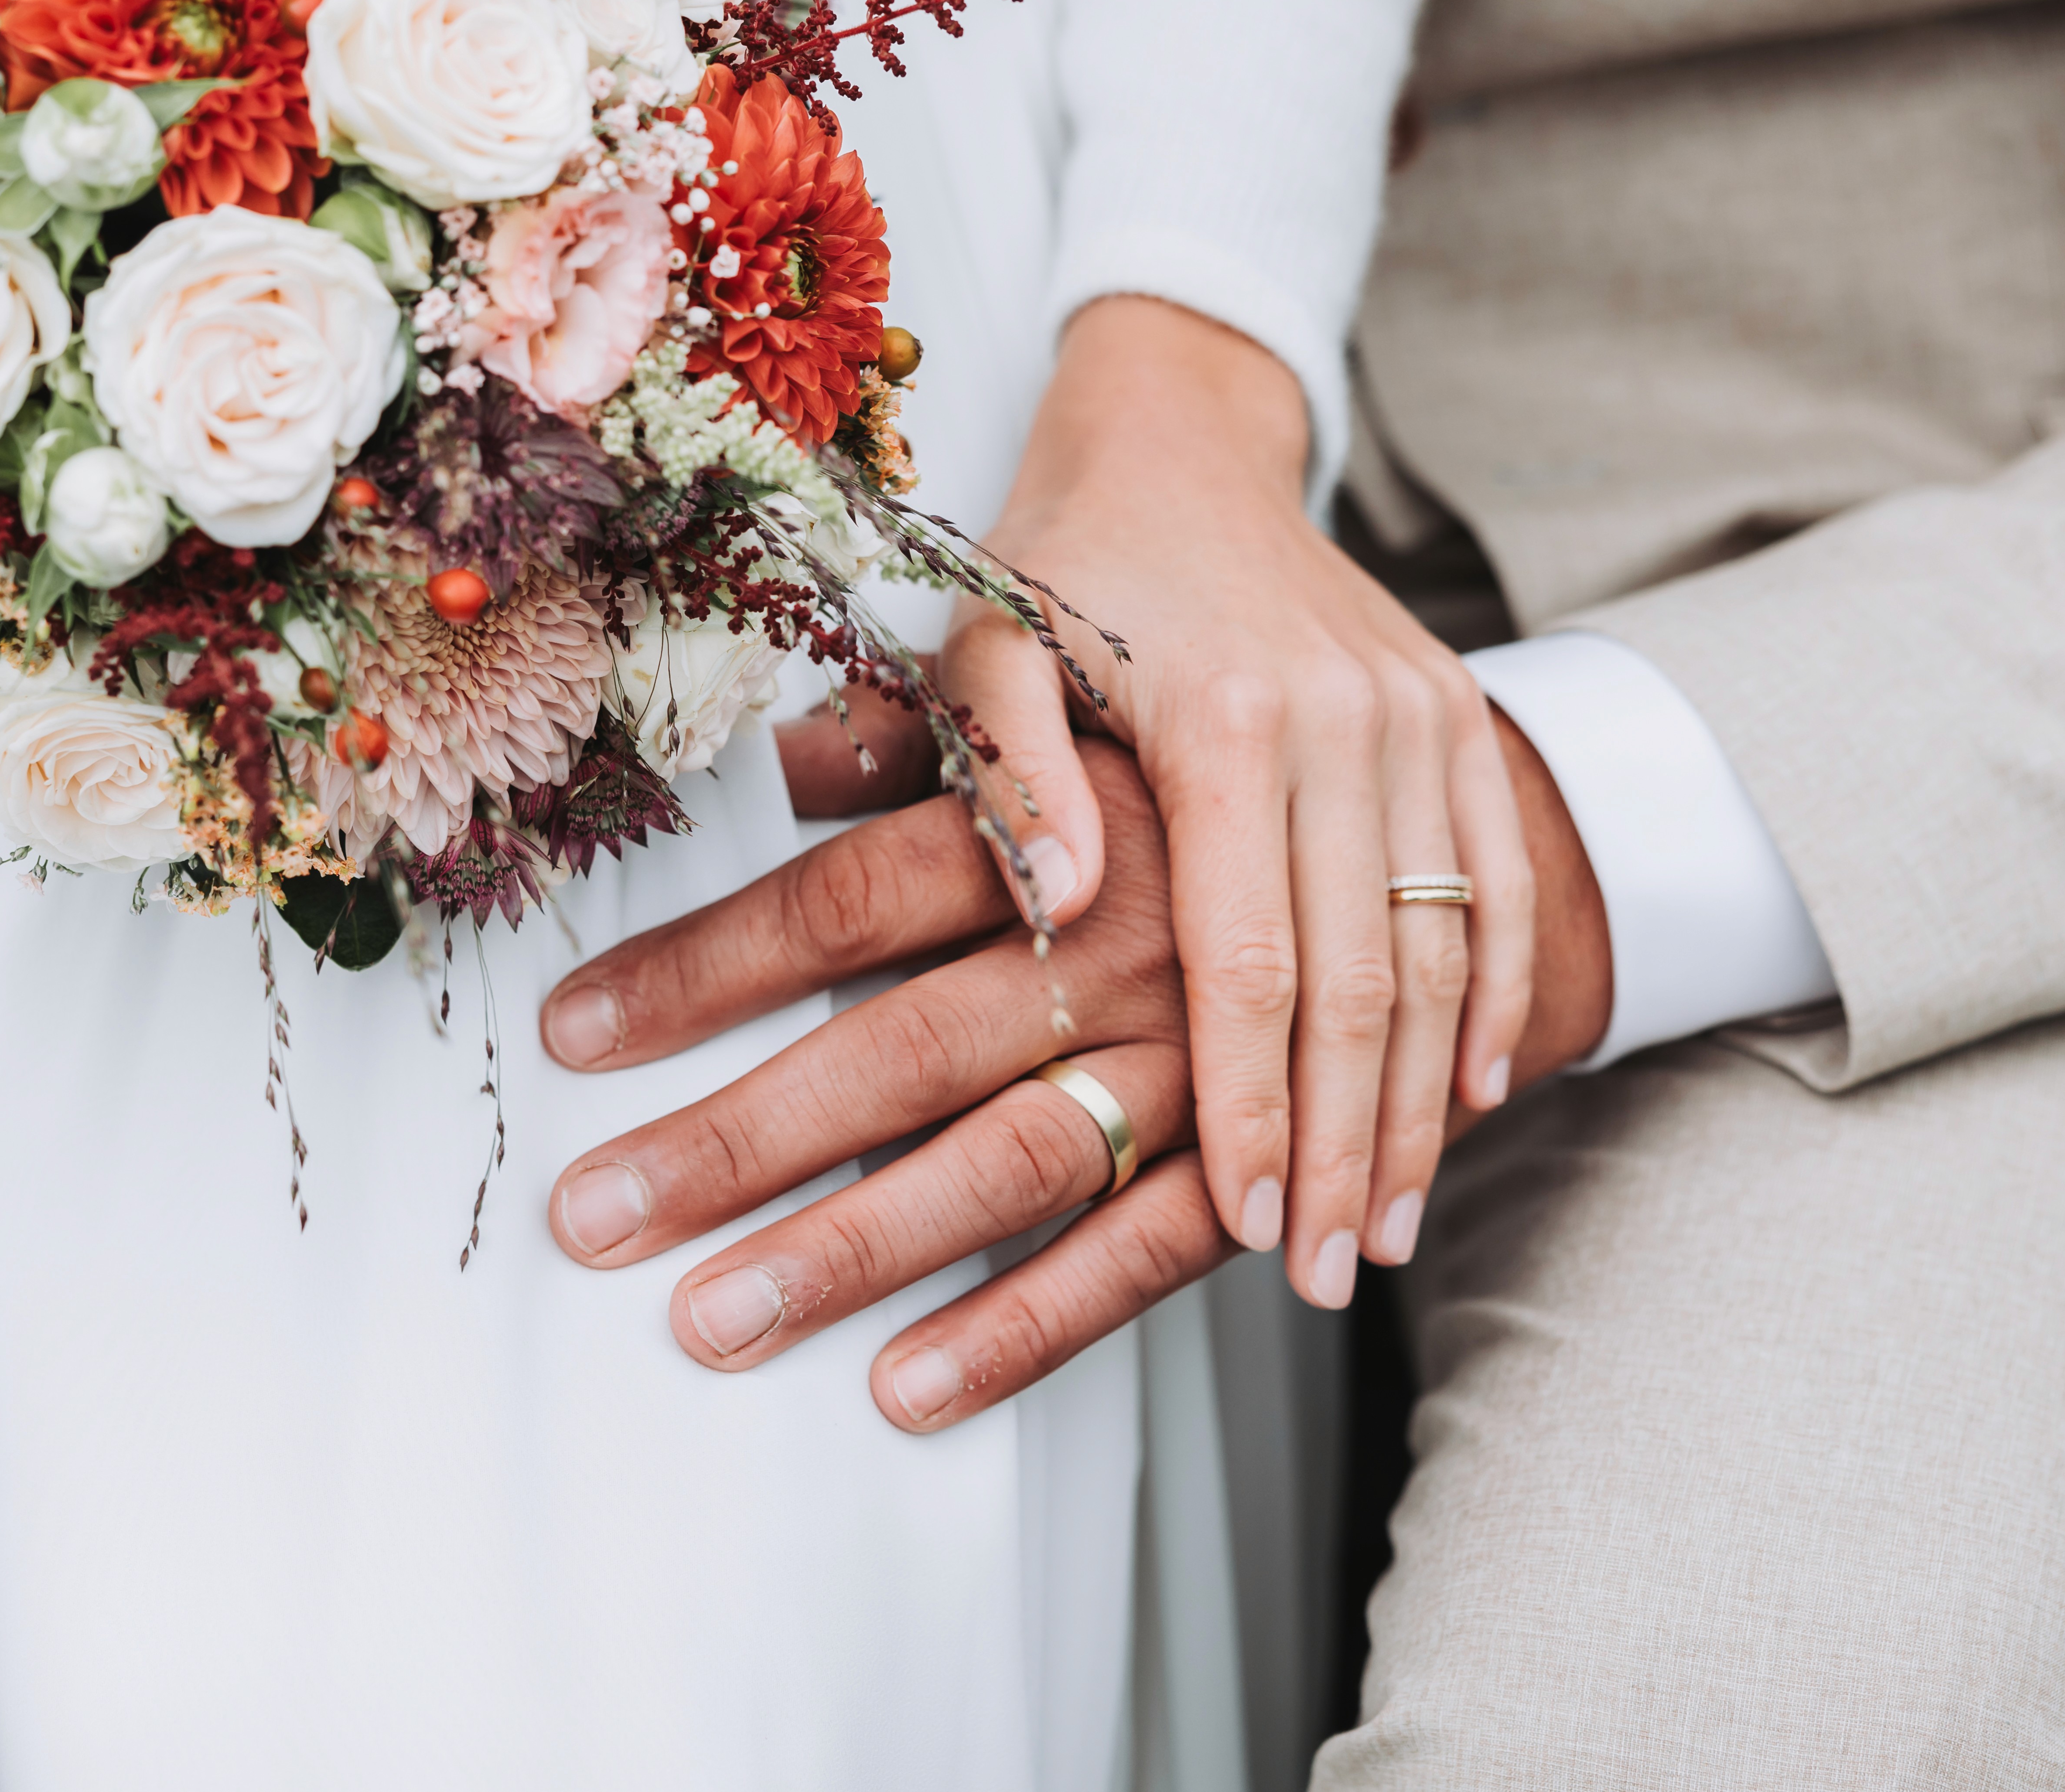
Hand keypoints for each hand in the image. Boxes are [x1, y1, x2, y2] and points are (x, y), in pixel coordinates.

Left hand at [544, 710, 1609, 1427]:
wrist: (1489, 786)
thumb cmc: (1226, 732)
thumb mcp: (1073, 676)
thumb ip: (921, 728)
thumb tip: (772, 764)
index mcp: (1067, 818)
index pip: (848, 899)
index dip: (707, 966)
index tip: (575, 1033)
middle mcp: (1132, 938)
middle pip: (906, 1050)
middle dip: (743, 1143)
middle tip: (596, 1217)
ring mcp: (1205, 1057)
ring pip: (1013, 1165)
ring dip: (861, 1254)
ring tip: (716, 1324)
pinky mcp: (1265, 1151)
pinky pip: (1143, 1255)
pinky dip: (1033, 1325)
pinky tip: (912, 1388)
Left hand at [942, 295, 1530, 1305]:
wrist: (1180, 440)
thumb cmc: (1056, 560)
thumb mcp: (981, 645)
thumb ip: (1006, 773)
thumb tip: (1048, 907)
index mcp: (1222, 717)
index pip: (1251, 959)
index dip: (1259, 1105)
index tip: (1256, 1226)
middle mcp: (1344, 723)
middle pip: (1362, 981)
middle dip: (1351, 1145)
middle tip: (1333, 1273)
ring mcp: (1419, 721)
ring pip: (1441, 951)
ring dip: (1427, 1103)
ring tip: (1394, 1227)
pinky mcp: (1458, 718)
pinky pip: (1498, 884)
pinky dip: (1495, 997)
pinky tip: (1481, 1096)